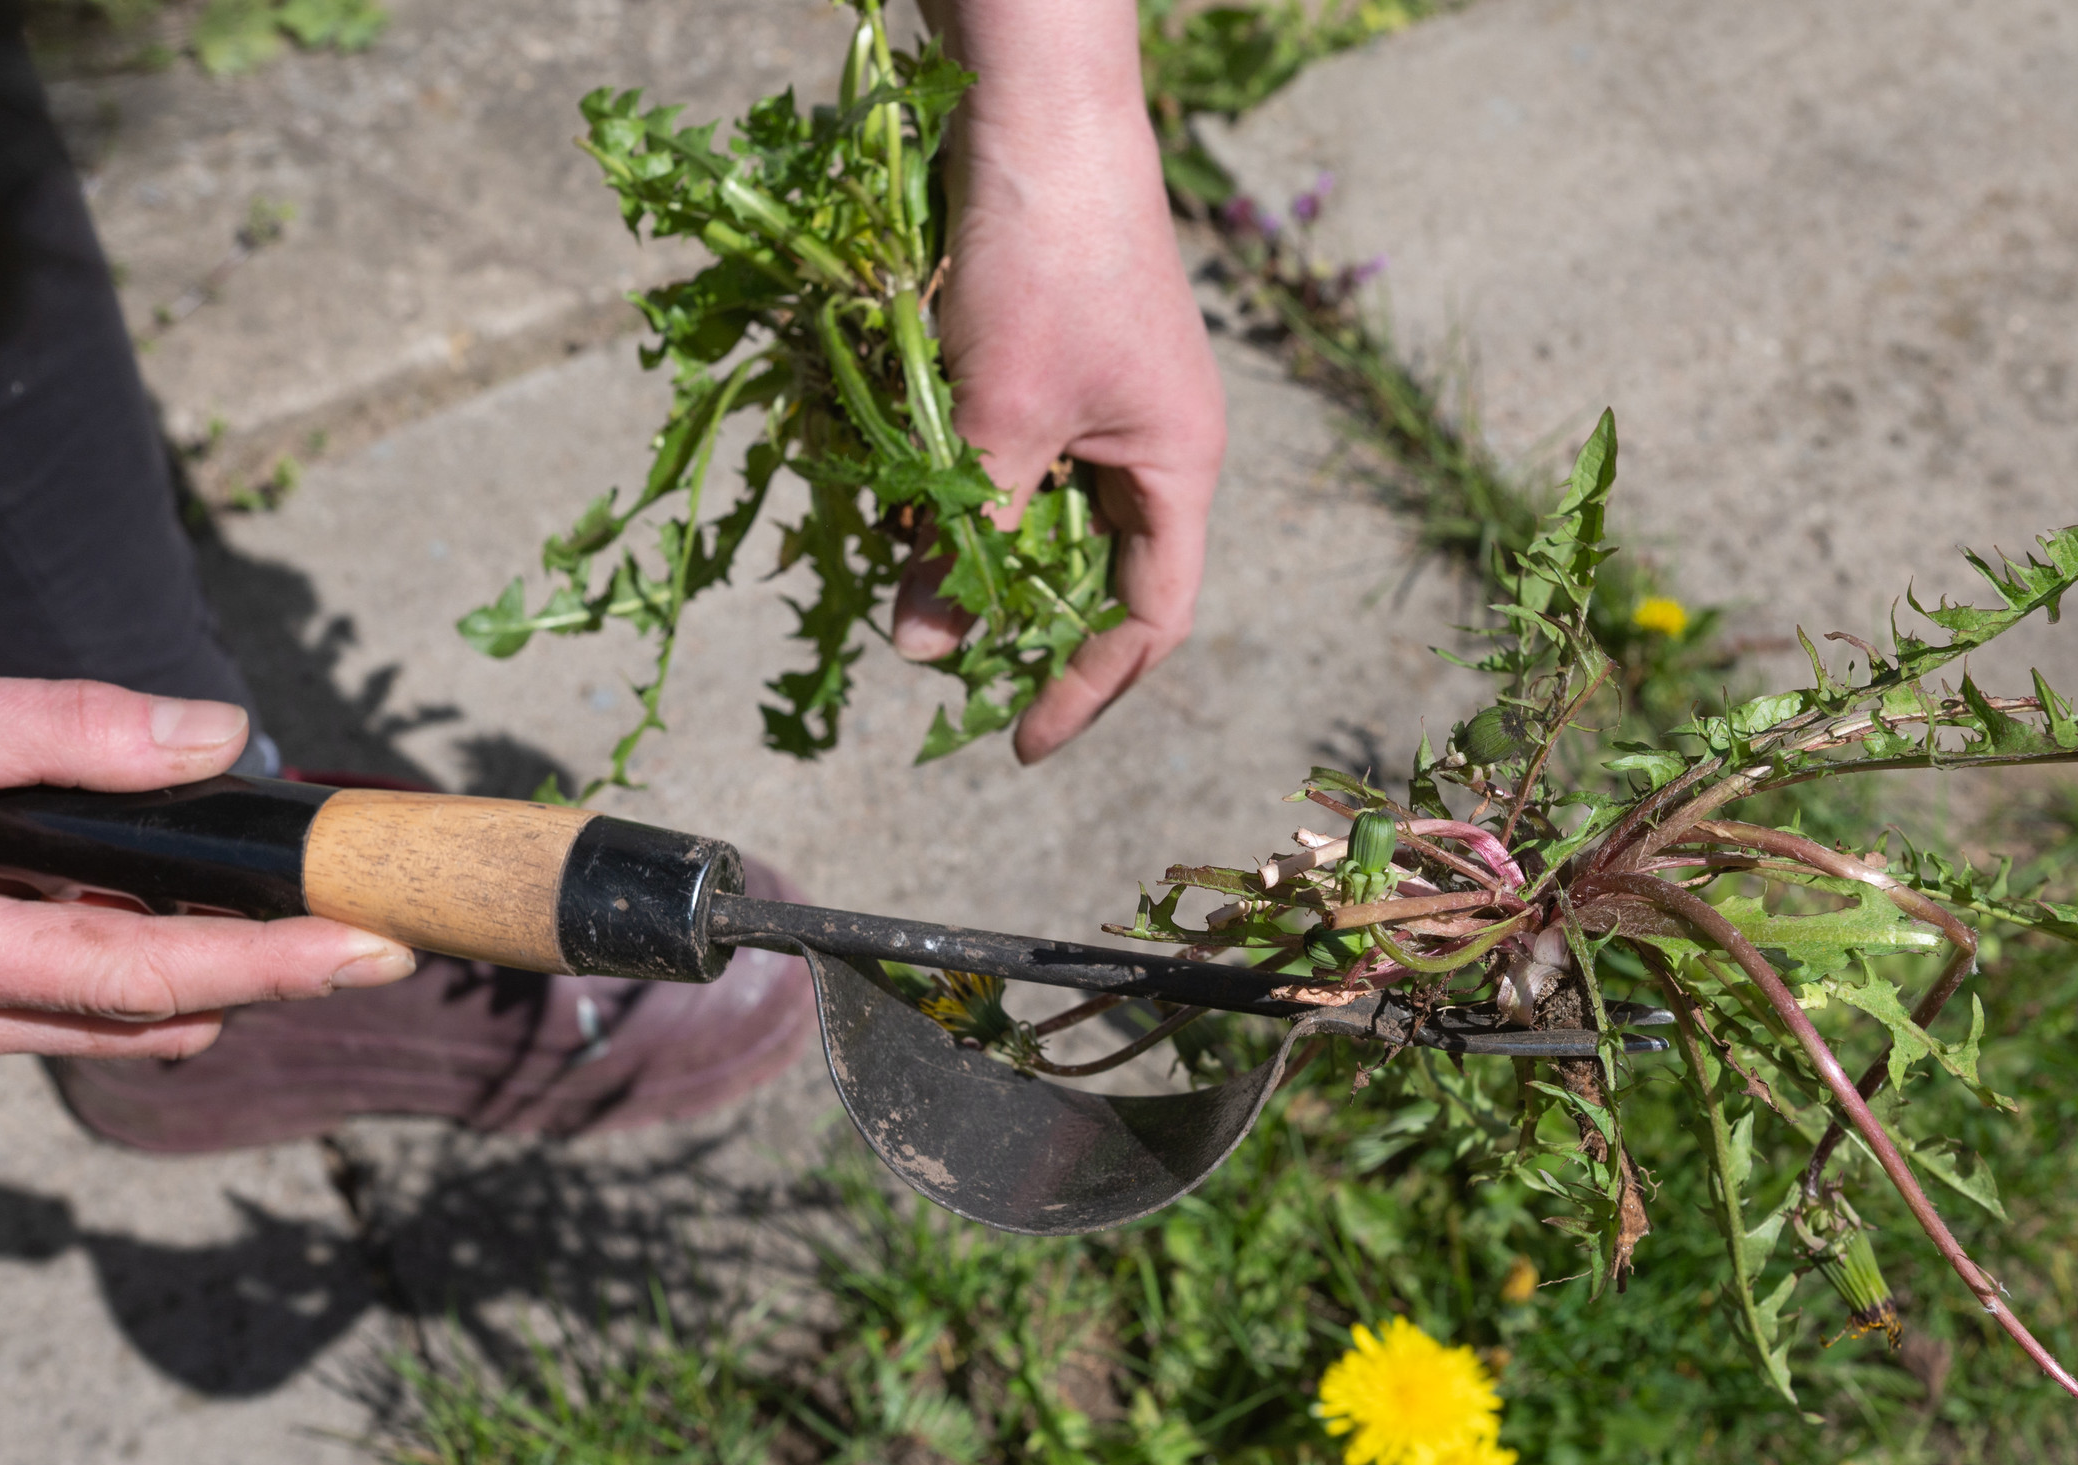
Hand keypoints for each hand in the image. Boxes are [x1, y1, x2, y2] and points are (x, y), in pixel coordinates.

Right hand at [0, 679, 414, 1059]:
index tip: (377, 949)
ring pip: (120, 1022)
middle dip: (266, 979)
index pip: (143, 973)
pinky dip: (143, 963)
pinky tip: (189, 905)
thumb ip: (68, 731)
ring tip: (301, 922)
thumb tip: (217, 736)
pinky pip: (77, 1003)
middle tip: (375, 941)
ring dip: (207, 980)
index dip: (269, 966)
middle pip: (153, 1014)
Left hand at [893, 0, 1226, 763]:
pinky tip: (900, 490)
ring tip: (904, 569)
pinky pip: (1013, 456)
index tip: (1018, 742)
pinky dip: (960, 485)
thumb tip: (920, 648)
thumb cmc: (1045, 261)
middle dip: (1020, 621)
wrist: (1037, 107)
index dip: (1085, 688)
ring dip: (977, 549)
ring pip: (1042, 515)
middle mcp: (1154, 444)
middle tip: (940, 651)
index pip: (1148, 620)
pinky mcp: (1055, 359)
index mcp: (1177, 469)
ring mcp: (1106, 399)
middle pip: (1095, 574)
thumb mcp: (996, 419)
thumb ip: (965, 540)